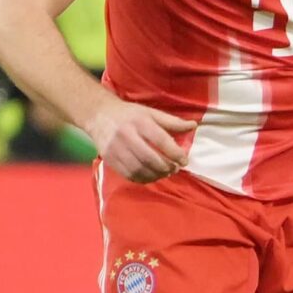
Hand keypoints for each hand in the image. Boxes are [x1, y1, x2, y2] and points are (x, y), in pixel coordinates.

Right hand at [82, 90, 196, 182]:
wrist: (99, 115)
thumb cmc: (130, 114)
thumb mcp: (151, 113)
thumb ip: (172, 122)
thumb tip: (194, 126)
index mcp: (140, 122)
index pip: (161, 140)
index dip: (175, 153)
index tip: (184, 161)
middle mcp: (127, 135)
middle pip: (150, 157)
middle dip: (166, 167)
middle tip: (175, 169)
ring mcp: (116, 148)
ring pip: (139, 169)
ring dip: (155, 175)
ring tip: (164, 173)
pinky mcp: (109, 159)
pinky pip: (128, 174)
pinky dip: (142, 179)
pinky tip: (151, 176)